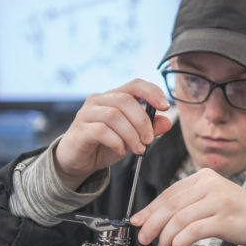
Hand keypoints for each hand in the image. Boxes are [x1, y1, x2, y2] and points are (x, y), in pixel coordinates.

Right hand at [54, 79, 171, 188]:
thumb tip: (167, 122)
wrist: (78, 161)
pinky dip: (116, 142)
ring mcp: (87, 113)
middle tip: (149, 140)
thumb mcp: (132, 137)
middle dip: (142, 121)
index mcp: (114, 97)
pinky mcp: (80, 129)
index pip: (135, 85)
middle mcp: (99, 100)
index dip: (152, 92)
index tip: (166, 106)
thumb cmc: (105, 145)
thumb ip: (149, 129)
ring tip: (137, 149)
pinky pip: (101, 130)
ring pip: (114, 115)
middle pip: (126, 100)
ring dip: (131, 134)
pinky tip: (121, 150)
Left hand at [130, 168, 245, 245]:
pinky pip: (194, 230)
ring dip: (166, 236)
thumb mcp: (209, 199)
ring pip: (180, 219)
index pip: (169, 193)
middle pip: (172, 205)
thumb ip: (185, 204)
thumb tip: (152, 217)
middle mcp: (210, 185)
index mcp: (203, 177)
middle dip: (153, 224)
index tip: (138, 221)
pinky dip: (180, 241)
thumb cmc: (235, 211)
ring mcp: (218, 201)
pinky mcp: (224, 219)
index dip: (150, 209)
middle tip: (144, 237)